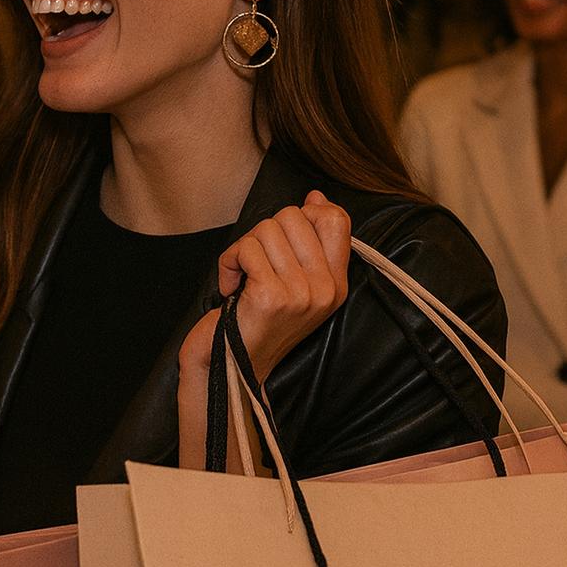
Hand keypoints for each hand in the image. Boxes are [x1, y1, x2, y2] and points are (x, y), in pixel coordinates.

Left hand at [179, 191, 350, 382]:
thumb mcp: (294, 283)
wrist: (232, 368)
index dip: (305, 214)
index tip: (284, 237)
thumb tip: (317, 198)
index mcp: (336, 285)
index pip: (337, 221)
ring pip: (267, 229)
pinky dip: (229, 262)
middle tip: (257, 264)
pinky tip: (230, 287)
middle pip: (295, 216)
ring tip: (243, 276)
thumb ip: (309, 242)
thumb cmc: (257, 321)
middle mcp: (325, 290)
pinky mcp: (270, 296)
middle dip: (265, 233)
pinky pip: (246, 249)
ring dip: (244, 248)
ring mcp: (300, 294)